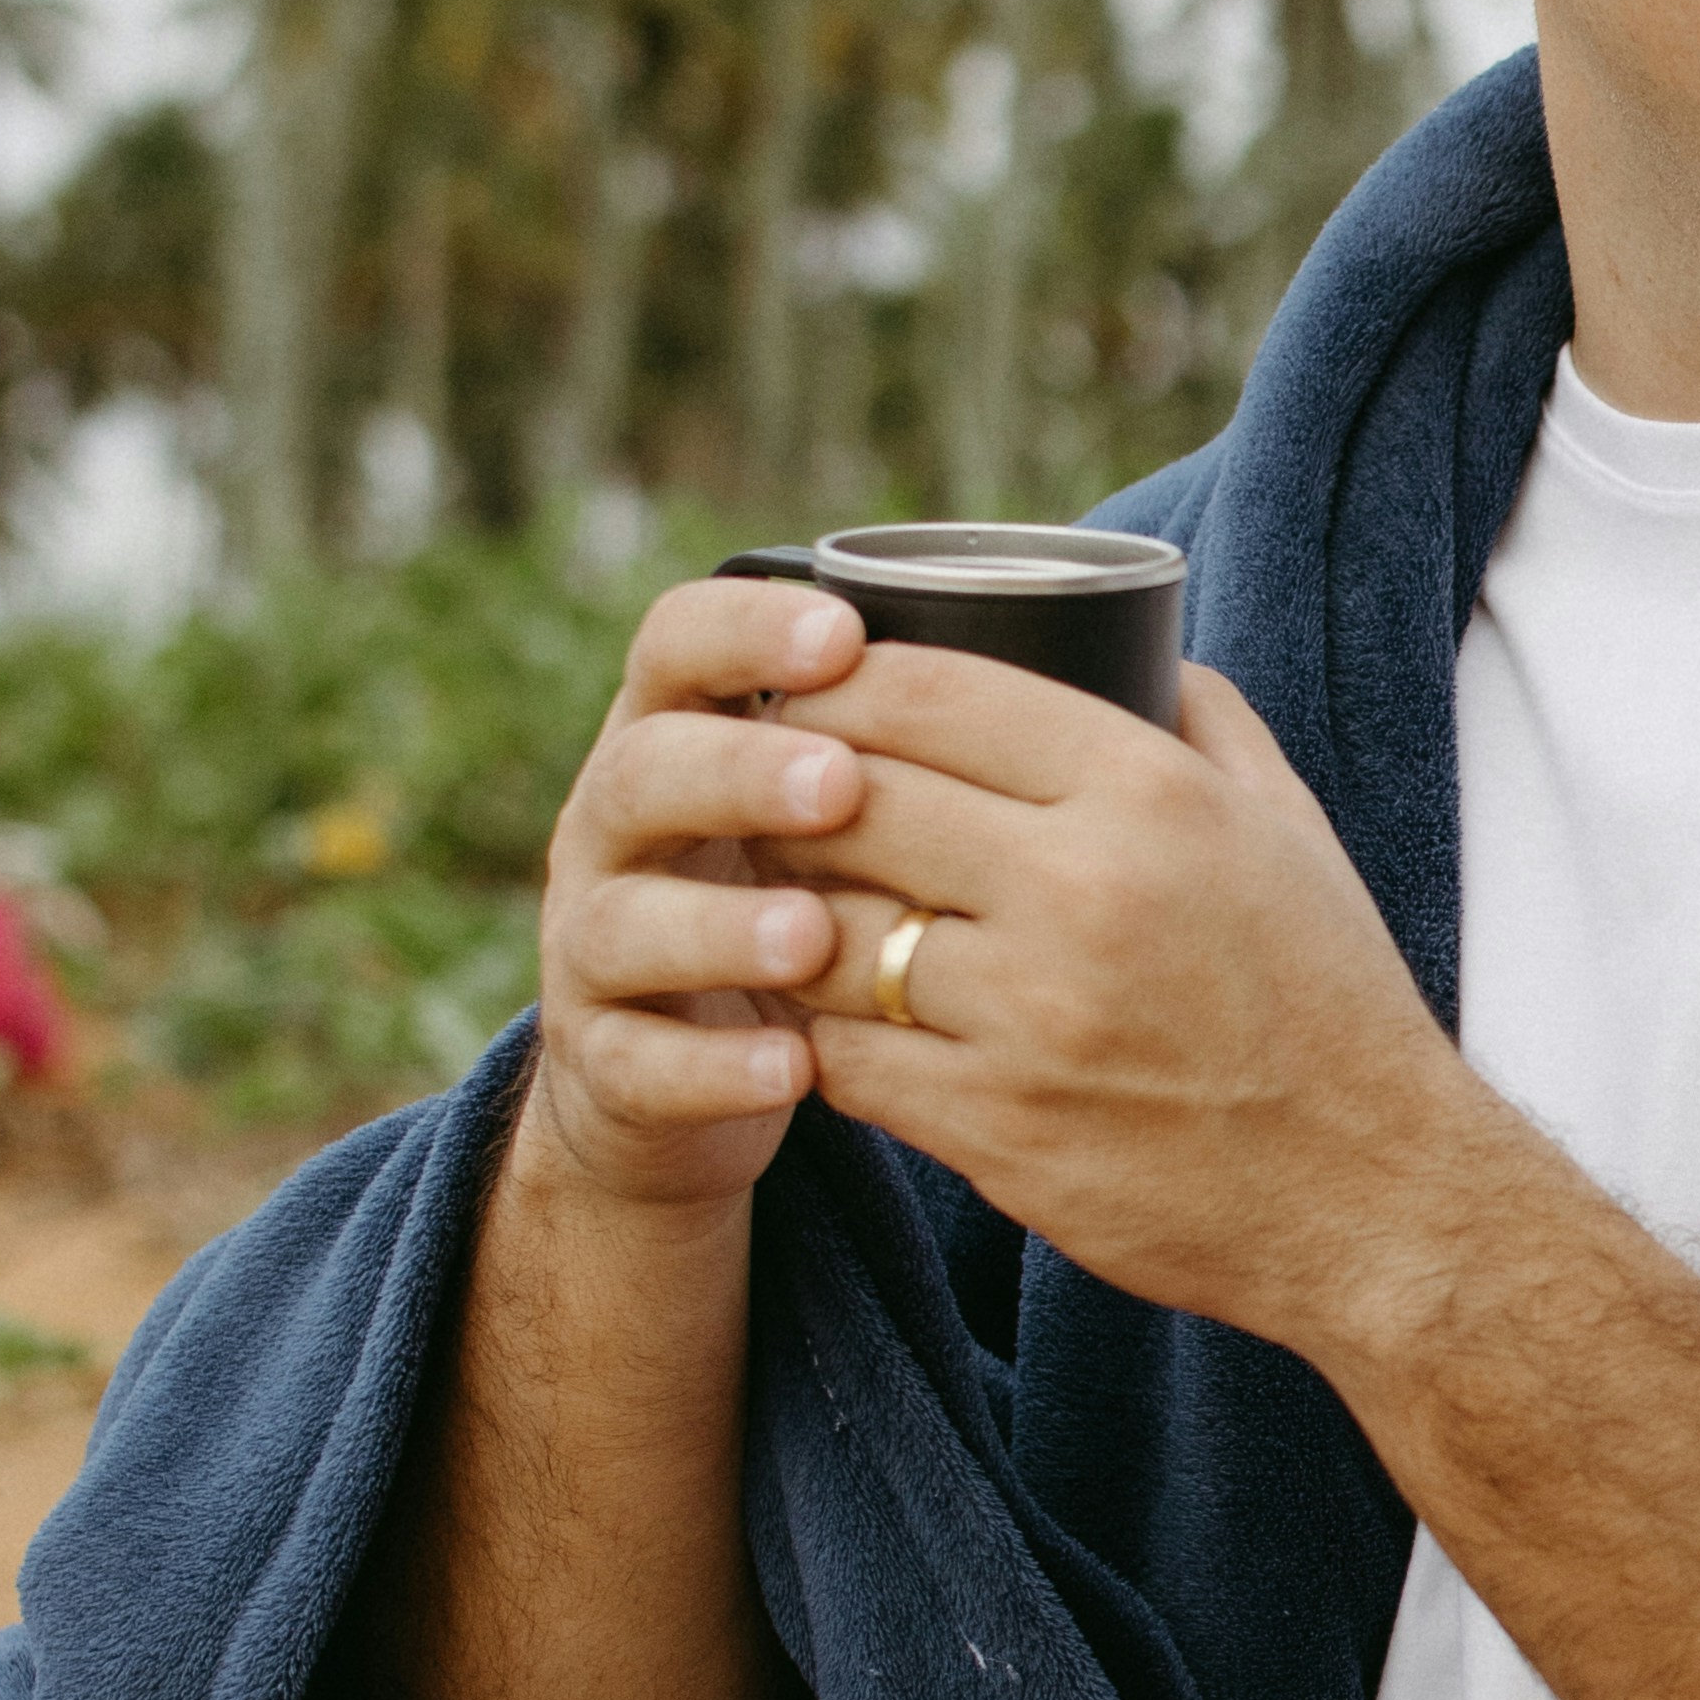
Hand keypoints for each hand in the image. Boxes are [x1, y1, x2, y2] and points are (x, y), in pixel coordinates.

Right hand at [523, 575, 890, 1219]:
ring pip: (626, 922)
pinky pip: (640, 1064)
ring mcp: (595, 947)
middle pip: (645, 771)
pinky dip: (712, 1069)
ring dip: (721, 926)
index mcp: (681, 735)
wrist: (691, 1069)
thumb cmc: (815, 897)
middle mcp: (620, 827)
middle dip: (740, 772)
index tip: (845, 635)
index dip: (746, 629)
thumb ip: (915, 735)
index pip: (680, 643)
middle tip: (841, 783)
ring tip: (814, 935)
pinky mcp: (606, 1062)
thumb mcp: (846, 807)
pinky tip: (793, 1069)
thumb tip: (1104, 644)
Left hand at [790, 647, 1476, 1358]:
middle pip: (852, 798)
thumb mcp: (1289, 828)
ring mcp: (1029, 1018)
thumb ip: (1199, 718)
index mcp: (1150, 796)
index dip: (833, 679)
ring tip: (782, 900)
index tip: (801, 686)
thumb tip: (1114, 636)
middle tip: (762, 789)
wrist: (1373, 1197)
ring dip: (789, 913)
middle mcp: (1083, 893)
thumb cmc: (1328, 1001)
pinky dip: (817, 1030)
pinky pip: (841, 1055)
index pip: (930, 692)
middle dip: (786, 787)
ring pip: (826, 928)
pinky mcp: (992, 1127)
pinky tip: (827, 1013)